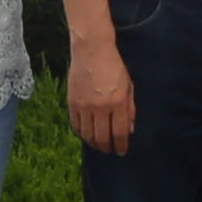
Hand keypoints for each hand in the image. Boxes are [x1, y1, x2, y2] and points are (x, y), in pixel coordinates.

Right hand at [66, 36, 136, 155]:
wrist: (92, 50)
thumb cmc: (114, 66)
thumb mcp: (128, 86)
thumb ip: (130, 109)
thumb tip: (130, 130)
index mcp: (117, 102)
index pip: (119, 133)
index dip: (121, 145)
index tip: (122, 151)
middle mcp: (100, 107)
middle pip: (103, 138)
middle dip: (108, 148)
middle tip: (111, 151)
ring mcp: (84, 106)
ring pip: (88, 135)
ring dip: (94, 144)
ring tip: (99, 145)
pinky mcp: (72, 103)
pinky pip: (76, 126)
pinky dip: (82, 134)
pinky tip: (87, 135)